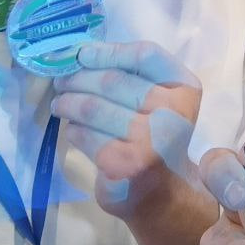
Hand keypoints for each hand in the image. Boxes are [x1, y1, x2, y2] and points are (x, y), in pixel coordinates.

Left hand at [51, 41, 220, 244]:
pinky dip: (73, 130)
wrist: (162, 193)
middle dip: (78, 78)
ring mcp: (150, 140)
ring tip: (59, 103)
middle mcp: (173, 112)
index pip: (144, 55)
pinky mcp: (125, 164)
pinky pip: (87, 135)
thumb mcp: (160, 101)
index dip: (108, 51)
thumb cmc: (155, 137)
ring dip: (68, 103)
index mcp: (185, 88)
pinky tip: (73, 130)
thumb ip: (134, 76)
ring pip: (94, 108)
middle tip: (61, 81)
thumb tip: (79, 54)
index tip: (81, 54)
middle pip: (112, 80)